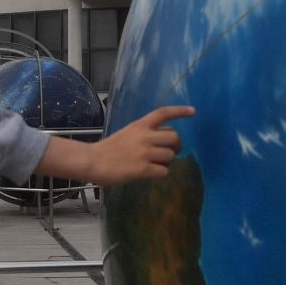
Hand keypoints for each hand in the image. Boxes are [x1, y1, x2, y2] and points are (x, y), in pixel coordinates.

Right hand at [40, 106, 193, 185]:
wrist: (92, 161)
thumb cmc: (109, 149)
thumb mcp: (127, 133)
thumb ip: (144, 134)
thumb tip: (163, 141)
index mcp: (139, 125)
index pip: (163, 113)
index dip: (180, 111)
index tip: (193, 111)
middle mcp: (144, 136)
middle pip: (174, 137)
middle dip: (175, 145)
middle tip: (168, 152)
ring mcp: (144, 152)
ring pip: (170, 155)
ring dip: (166, 161)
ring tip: (155, 164)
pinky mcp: (142, 169)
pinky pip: (164, 171)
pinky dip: (160, 173)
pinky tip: (150, 173)